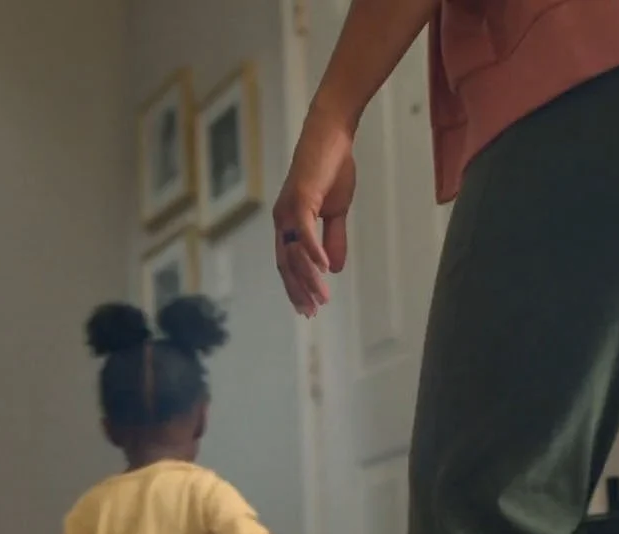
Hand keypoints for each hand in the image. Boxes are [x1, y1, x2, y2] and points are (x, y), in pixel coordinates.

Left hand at [273, 112, 356, 316]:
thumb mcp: (335, 211)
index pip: (288, 262)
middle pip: (287, 264)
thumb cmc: (332, 168)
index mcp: (288, 223)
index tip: (308, 307)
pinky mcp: (300, 198)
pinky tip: (322, 269)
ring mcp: (288, 209)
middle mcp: (282, 220)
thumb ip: (332, 240)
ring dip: (309, 278)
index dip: (296, 286)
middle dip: (298, 290)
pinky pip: (305, 231)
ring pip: (295, 252)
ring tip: (322, 298)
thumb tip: (333, 269)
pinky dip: (313, 251)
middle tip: (311, 312)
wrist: (332, 135)